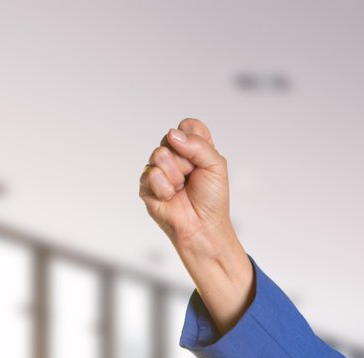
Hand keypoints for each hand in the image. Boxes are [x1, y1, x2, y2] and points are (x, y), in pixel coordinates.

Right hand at [138, 118, 252, 329]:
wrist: (203, 226)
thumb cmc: (212, 199)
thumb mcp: (217, 166)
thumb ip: (199, 145)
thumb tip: (172, 135)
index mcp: (193, 148)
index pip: (188, 125)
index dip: (195, 139)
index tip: (203, 158)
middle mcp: (174, 155)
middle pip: (171, 138)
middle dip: (186, 160)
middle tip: (192, 177)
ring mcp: (158, 168)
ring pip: (159, 154)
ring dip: (176, 175)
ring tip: (181, 188)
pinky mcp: (146, 184)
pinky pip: (151, 174)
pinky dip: (165, 187)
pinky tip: (171, 196)